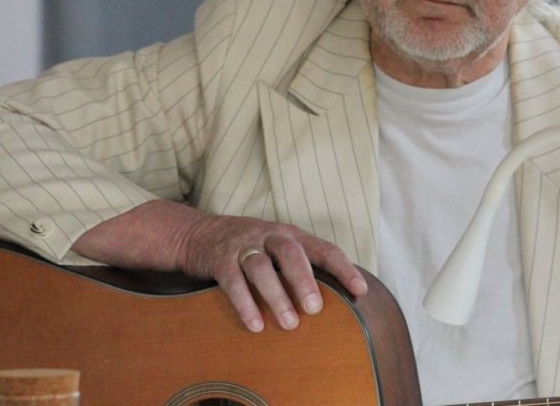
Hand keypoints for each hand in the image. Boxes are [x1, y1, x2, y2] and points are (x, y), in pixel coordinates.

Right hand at [178, 213, 367, 332]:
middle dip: (304, 281)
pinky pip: (233, 282)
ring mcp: (243, 246)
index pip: (323, 248)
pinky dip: (245, 304)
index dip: (343, 268)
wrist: (199, 234)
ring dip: (276, 296)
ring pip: (261, 268)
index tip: (360, 290)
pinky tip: (255, 325)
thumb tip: (337, 297)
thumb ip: (302, 265)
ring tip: (289, 324)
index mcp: (291, 235)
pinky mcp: (220, 260)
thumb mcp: (278, 248)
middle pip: (291, 254)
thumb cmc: (250, 248)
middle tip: (315, 308)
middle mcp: (269, 237)